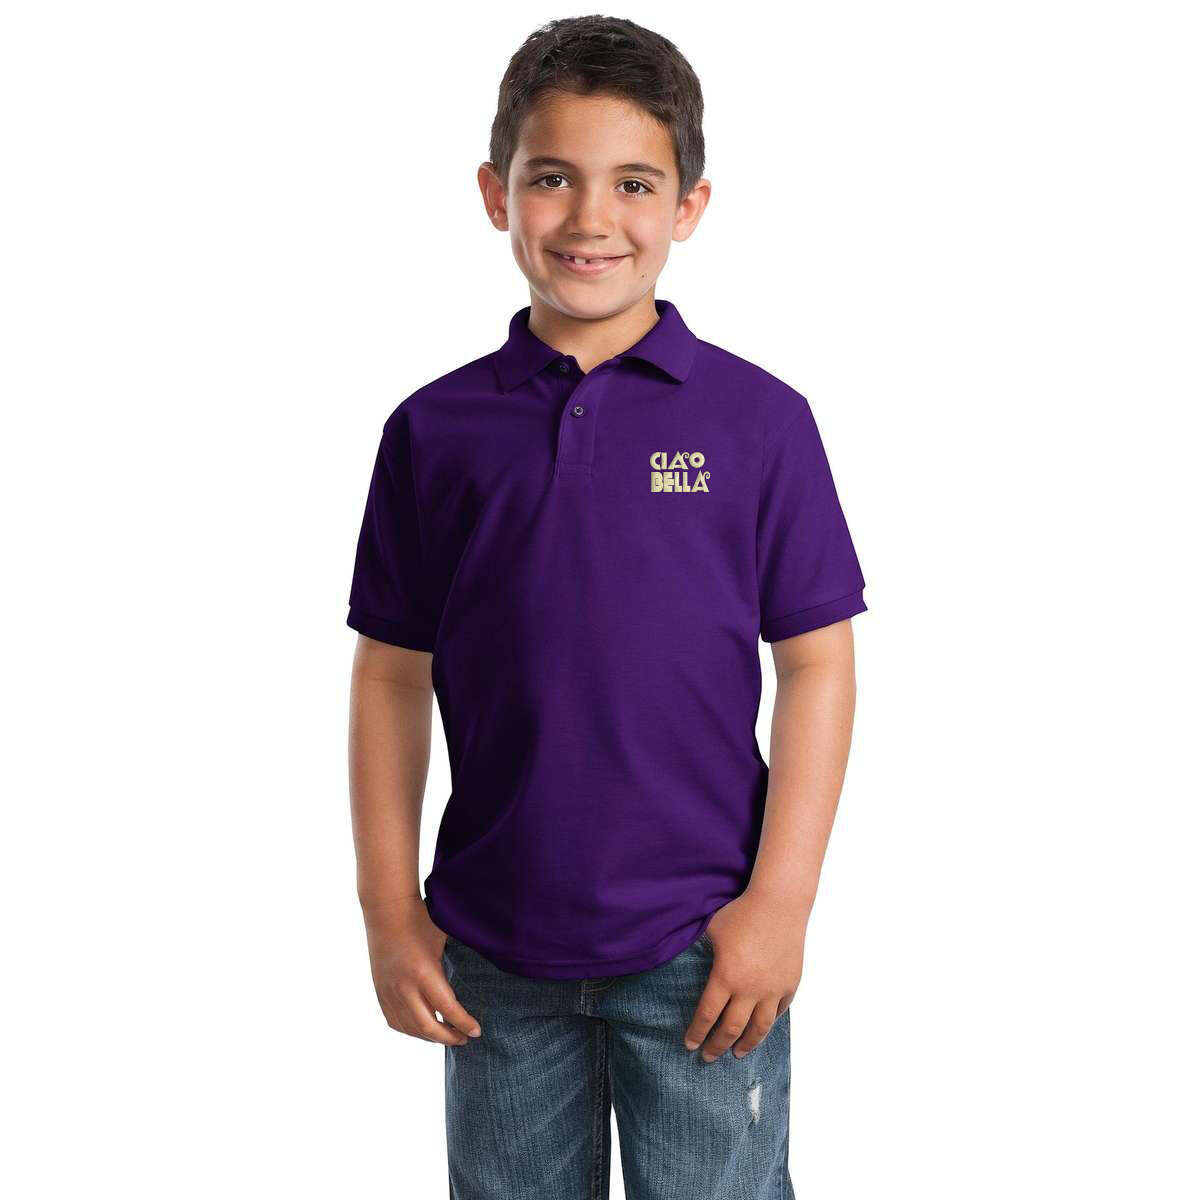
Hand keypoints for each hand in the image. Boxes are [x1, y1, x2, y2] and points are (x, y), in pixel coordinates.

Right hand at [363, 895, 481, 1045]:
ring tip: (447, 1036)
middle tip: (464, 1039)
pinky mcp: (380, 991)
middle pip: (428, 1028)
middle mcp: (404, 987)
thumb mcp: (444, 941)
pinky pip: (394, 1021)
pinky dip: (410, 1030)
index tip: (477, 1032)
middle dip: (449, 1038)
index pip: (447, 1009)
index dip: (463, 1024)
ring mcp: (389, 991)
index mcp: (424, 973)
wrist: (387, 910)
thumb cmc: (421, 920)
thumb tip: (477, 983)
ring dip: (430, 1038)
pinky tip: (423, 1030)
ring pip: (410, 1028)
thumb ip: (454, 966)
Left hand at [683, 889, 805, 1060]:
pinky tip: (761, 1028)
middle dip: (717, 1046)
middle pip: (731, 1029)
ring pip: (759, 1028)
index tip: (689, 1045)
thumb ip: (698, 950)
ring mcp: (772, 989)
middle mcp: (749, 989)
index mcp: (725, 976)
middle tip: (708, 1057)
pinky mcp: (789, 984)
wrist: (779, 903)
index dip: (697, 1033)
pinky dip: (768, 1023)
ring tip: (737, 1054)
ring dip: (746, 1044)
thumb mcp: (712, 929)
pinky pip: (778, 1011)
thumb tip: (676, 955)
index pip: (707, 1015)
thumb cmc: (741, 912)